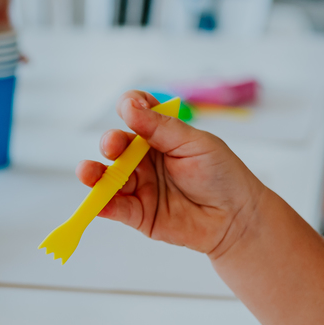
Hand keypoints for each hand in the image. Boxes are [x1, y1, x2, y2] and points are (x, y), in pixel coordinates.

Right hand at [75, 91, 267, 258]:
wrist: (235, 217)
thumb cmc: (221, 175)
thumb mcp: (194, 143)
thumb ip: (161, 128)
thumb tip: (129, 107)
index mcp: (159, 136)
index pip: (136, 115)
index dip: (129, 107)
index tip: (129, 107)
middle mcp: (144, 160)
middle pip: (116, 147)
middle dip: (110, 144)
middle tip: (113, 146)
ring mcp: (140, 187)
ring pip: (108, 178)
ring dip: (94, 175)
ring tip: (87, 173)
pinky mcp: (139, 215)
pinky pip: (115, 208)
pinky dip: (102, 205)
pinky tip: (97, 201)